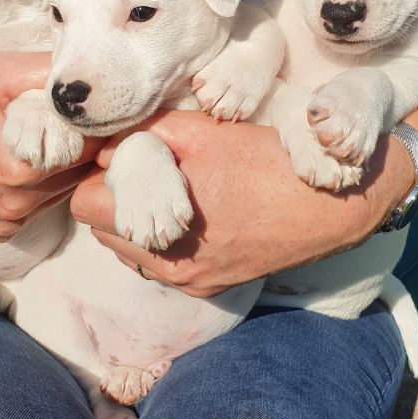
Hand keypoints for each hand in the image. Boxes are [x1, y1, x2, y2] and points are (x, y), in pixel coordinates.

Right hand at [0, 52, 102, 239]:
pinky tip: (25, 158)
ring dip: (64, 167)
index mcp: (21, 171)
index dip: (97, 125)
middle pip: (80, 174)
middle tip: (72, 118)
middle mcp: (17, 205)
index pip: (90, 149)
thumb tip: (90, 77)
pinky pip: (40, 205)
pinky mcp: (0, 229)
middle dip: (84, 146)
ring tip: (46, 135)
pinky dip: (42, 184)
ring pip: (63, 191)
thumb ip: (46, 74)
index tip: (91, 108)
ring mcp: (8, 222)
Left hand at [70, 109, 414, 296]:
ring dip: (137, 222)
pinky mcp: (213, 286)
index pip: (87, 207)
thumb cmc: (266, 161)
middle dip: (113, 201)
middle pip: (106, 232)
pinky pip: (164, 264)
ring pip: (133, 251)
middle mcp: (171, 267)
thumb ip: (147, 135)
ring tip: (168, 190)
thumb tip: (108, 147)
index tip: (116, 159)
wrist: (330, 203)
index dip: (96, 178)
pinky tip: (192, 211)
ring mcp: (192, 281)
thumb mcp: (203, 132)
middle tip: (141, 172)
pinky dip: (165, 240)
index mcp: (161, 229)